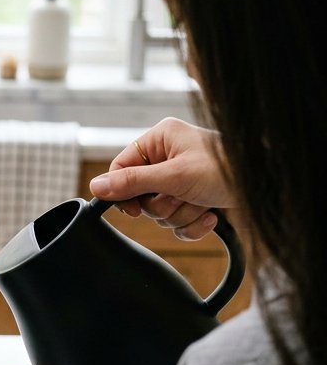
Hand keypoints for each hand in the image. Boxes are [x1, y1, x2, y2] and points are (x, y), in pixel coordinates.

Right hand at [89, 117, 234, 240]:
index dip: (122, 192)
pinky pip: (176, 223)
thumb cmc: (227, 168)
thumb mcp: (174, 176)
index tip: (132, 209)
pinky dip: (192, 224)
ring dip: (180, 215)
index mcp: (160, 140)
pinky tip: (210, 214)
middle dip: (162, 205)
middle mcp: (168, 158)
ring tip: (201, 204)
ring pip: (158, 212)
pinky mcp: (193, 199)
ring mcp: (181, 180)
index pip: (121, 167)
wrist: (269, 185)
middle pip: (139, 195)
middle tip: (180, 198)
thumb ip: (132, 183)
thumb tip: (95, 188)